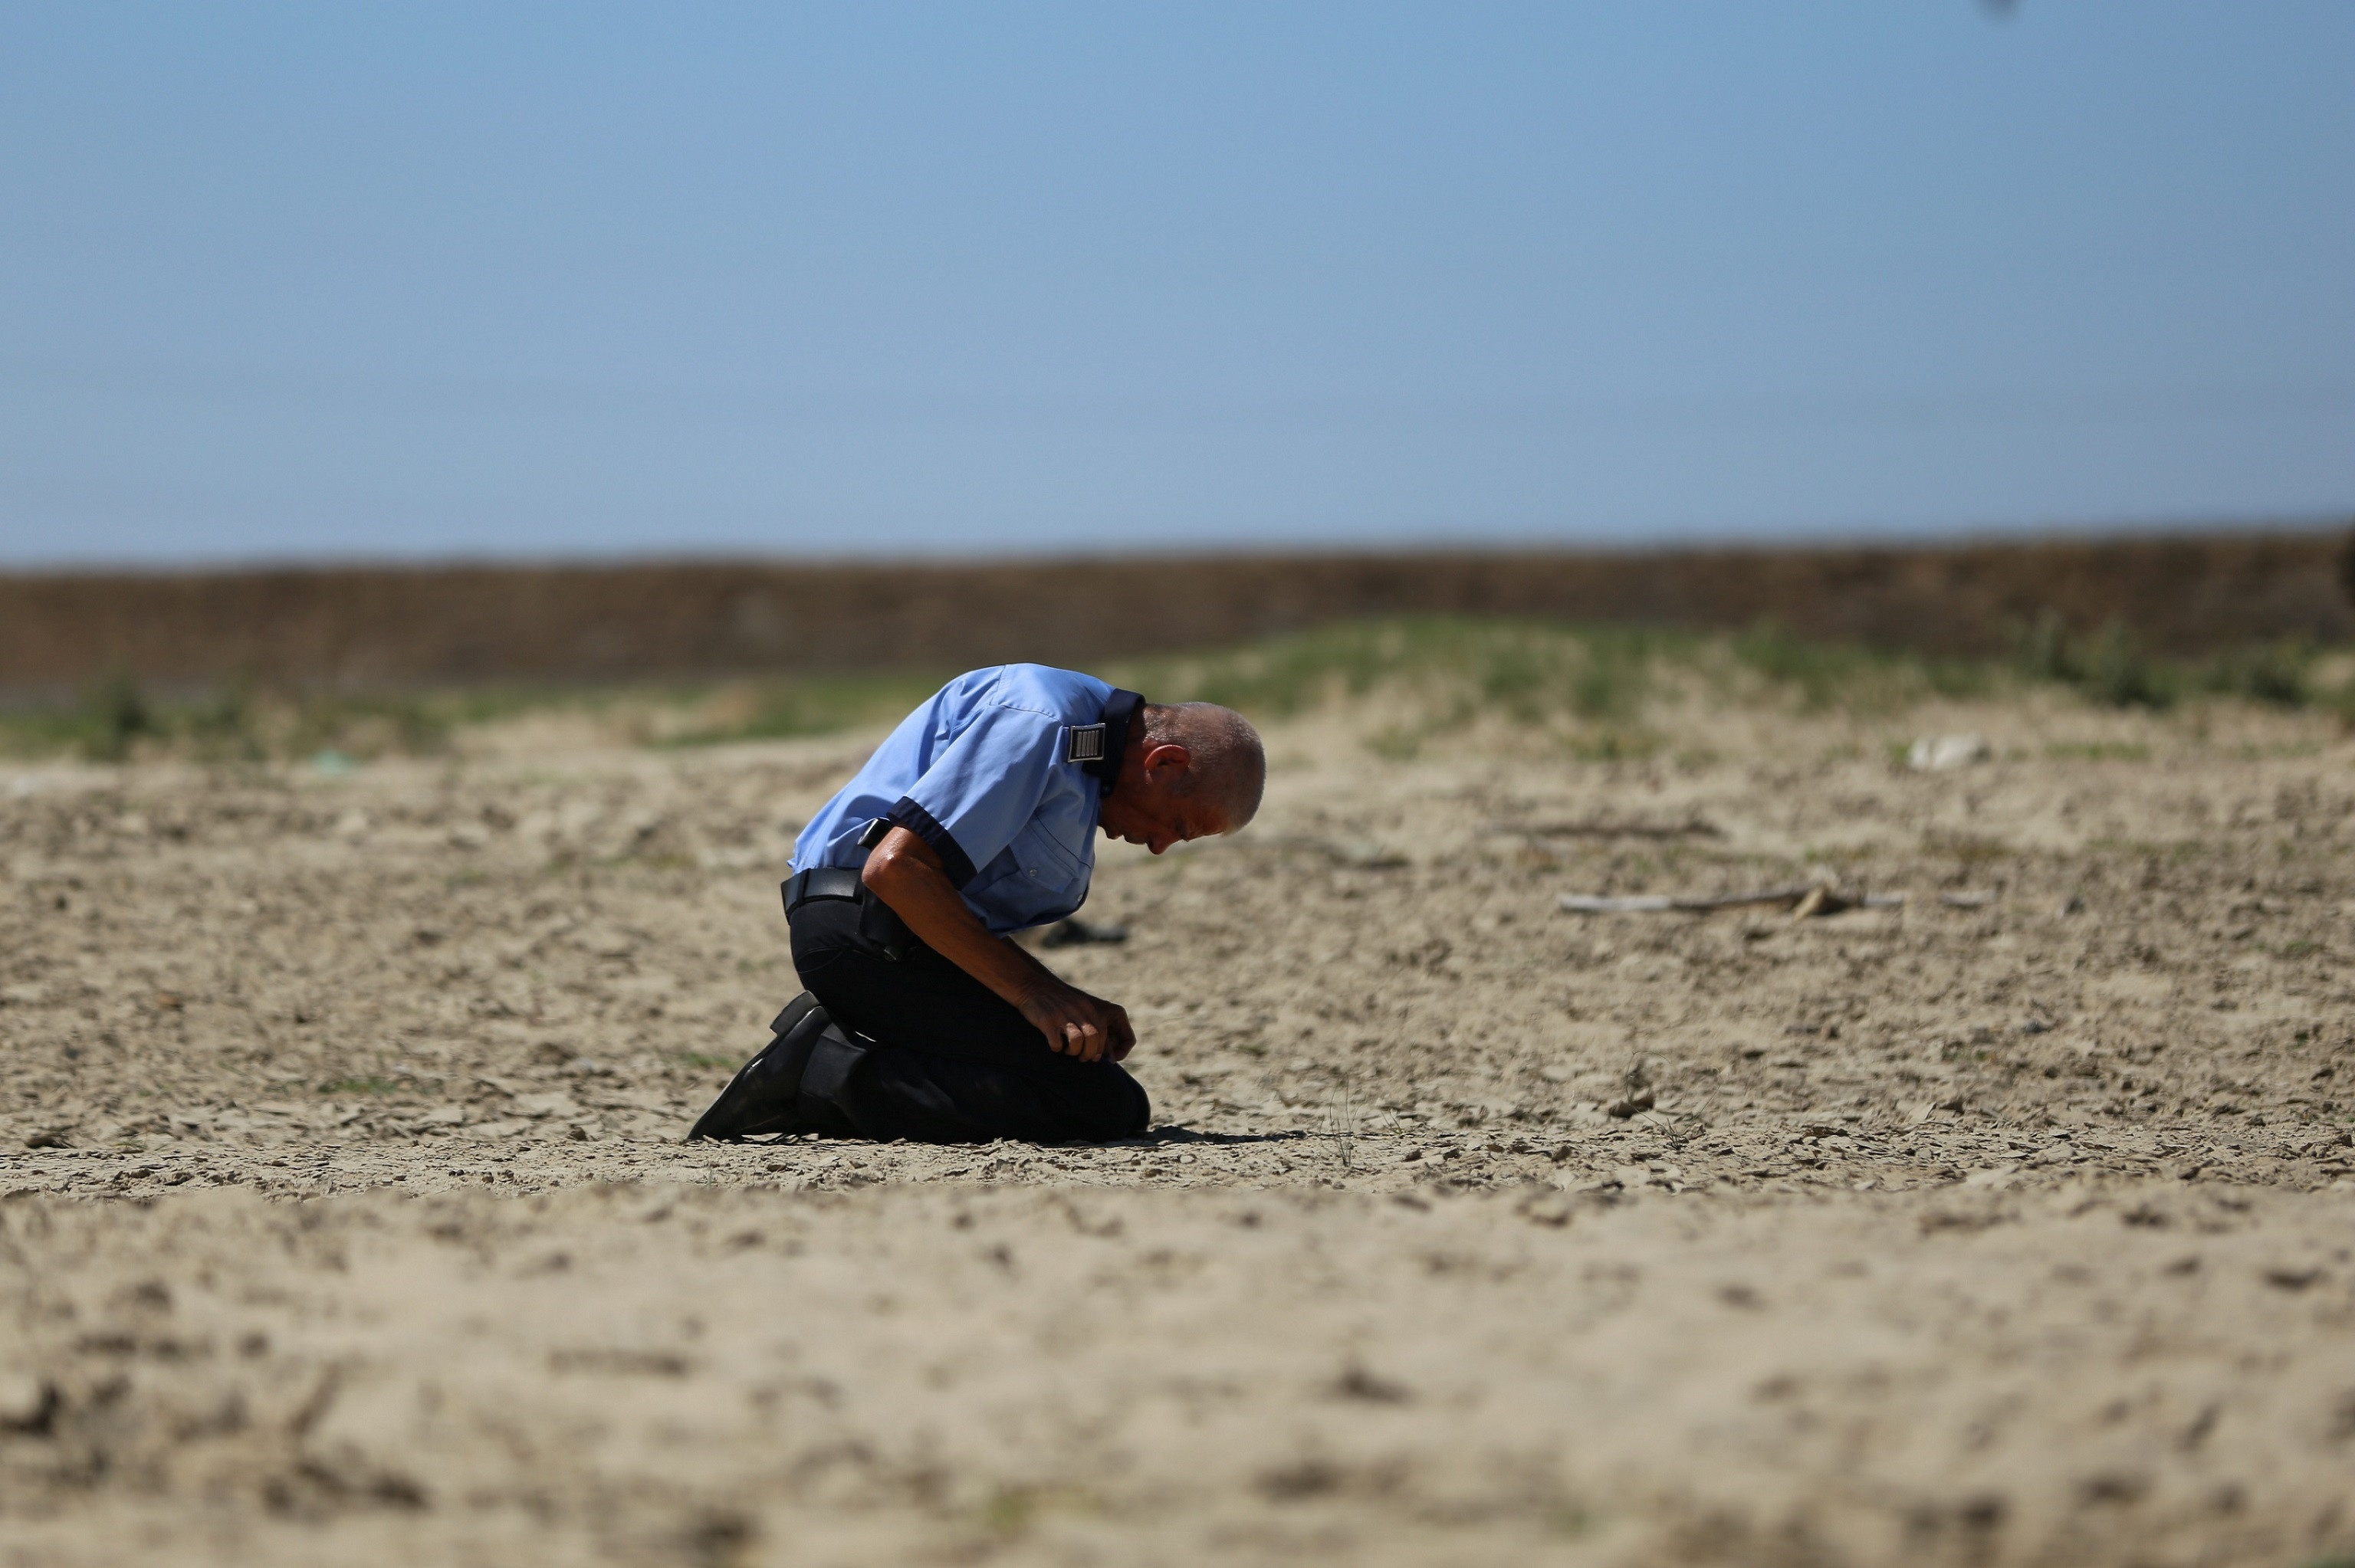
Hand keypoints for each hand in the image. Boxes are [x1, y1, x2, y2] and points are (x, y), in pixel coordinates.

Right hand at [1020, 982, 1134, 1063]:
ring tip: (1067, 1051)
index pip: (1102, 1030)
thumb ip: (1085, 1018)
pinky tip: (1054, 1045)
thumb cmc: (1053, 1000)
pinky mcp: (1047, 1021)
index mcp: (1086, 1006)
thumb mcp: (1074, 1003)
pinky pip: (1057, 1043)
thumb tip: (1095, 1043)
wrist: (1030, 985)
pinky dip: (1057, 1048)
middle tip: (1082, 1058)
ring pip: (1077, 1041)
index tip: (1094, 1055)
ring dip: (1074, 1051)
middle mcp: (1077, 1010)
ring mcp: (1062, 1015)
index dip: (1100, 1047)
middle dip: (1089, 1053)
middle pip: (1093, 1037)